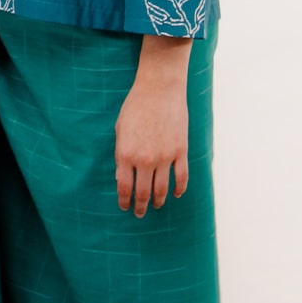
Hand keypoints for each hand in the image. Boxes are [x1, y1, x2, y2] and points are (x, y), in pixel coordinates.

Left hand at [114, 68, 188, 216]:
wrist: (159, 89)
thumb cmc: (135, 105)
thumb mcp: (120, 129)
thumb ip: (121, 154)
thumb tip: (121, 177)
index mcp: (125, 154)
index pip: (124, 187)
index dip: (124, 201)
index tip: (125, 207)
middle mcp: (144, 160)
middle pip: (143, 193)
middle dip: (140, 206)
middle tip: (140, 213)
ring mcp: (164, 157)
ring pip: (162, 190)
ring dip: (158, 201)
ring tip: (155, 205)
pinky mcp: (180, 151)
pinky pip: (181, 177)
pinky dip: (179, 189)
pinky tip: (177, 194)